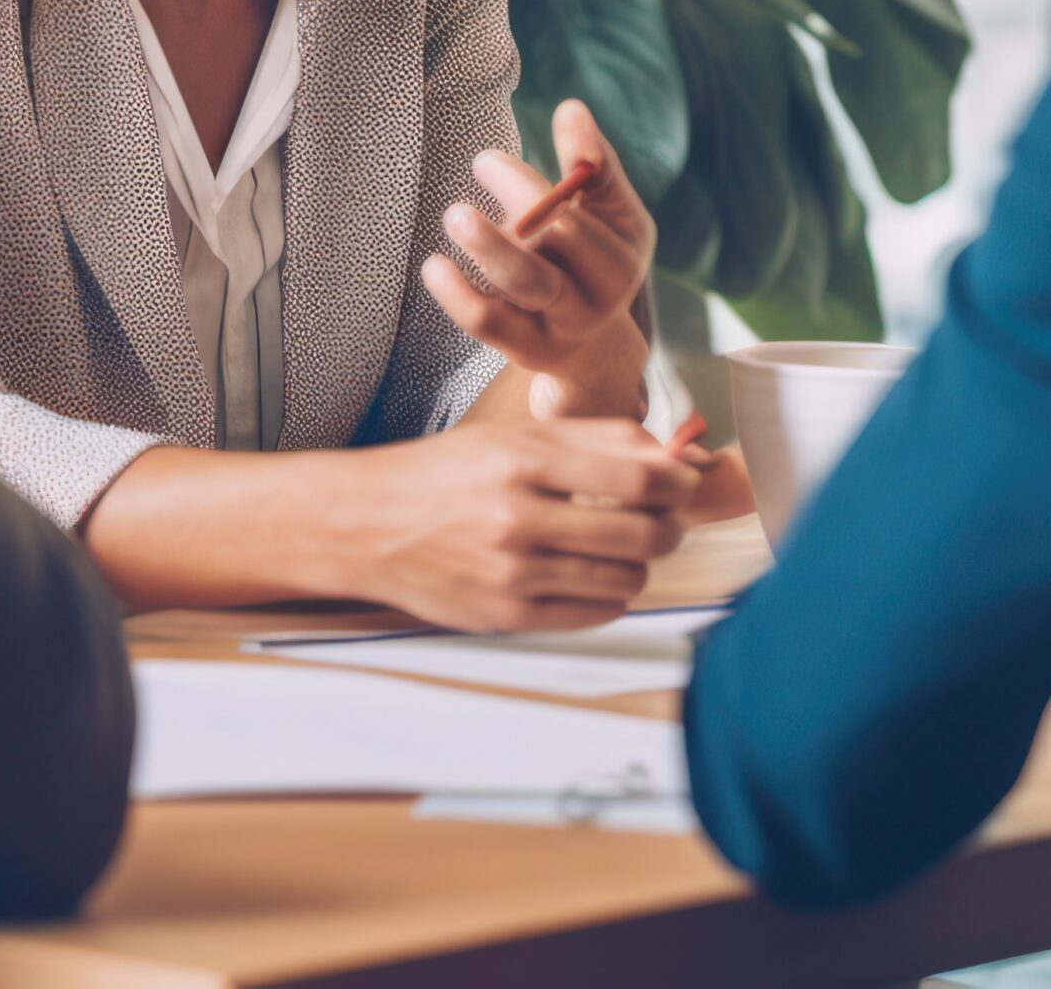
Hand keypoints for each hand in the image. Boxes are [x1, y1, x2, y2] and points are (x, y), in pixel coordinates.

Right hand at [317, 419, 698, 631]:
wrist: (368, 525)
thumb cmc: (442, 475)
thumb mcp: (513, 436)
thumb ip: (594, 440)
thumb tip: (667, 455)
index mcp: (522, 461)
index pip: (639, 479)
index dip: (678, 483)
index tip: (682, 483)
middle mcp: (518, 518)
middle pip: (643, 534)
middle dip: (669, 526)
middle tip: (661, 518)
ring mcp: (513, 573)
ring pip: (625, 578)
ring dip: (638, 562)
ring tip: (619, 546)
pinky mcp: (507, 615)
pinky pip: (595, 613)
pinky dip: (609, 594)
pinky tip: (590, 573)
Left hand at [424, 100, 657, 419]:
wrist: (592, 352)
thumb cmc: (593, 263)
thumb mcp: (608, 219)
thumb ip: (593, 168)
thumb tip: (571, 108)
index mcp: (624, 251)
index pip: (593, 198)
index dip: (567, 160)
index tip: (532, 130)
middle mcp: (601, 291)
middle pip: (559, 235)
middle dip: (519, 193)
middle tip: (484, 160)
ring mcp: (563, 323)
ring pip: (525, 281)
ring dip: (489, 242)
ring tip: (457, 214)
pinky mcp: (524, 348)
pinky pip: (487, 321)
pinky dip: (458, 294)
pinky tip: (434, 266)